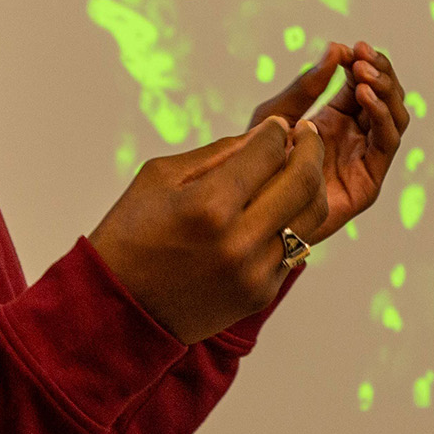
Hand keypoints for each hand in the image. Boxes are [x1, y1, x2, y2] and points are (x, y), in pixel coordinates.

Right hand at [87, 116, 327, 343]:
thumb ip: (218, 153)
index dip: (278, 131)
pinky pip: (296, 247)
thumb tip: (266, 135)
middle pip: (303, 181)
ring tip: (302, 167)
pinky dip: (294, 221)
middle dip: (310, 148)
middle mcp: (239, 240)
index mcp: (209, 205)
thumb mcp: (161, 178)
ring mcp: (255, 272)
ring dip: (312, 184)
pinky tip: (282, 205)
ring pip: (311, 216)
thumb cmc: (133, 233)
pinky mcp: (261, 293)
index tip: (280, 124)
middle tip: (307, 134)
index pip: (267, 152)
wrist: (121, 309)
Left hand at [250, 40, 408, 241]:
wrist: (249, 208)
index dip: (366, 62)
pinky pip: (387, 146)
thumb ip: (306, 86)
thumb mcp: (278, 114)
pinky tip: (364, 97)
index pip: (366, 83)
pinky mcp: (368, 182)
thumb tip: (336, 48)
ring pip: (394, 118)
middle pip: (386, 98)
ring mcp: (364, 158)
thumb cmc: (258, 161)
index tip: (354, 47)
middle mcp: (356, 136)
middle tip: (362, 56)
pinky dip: (382, 117)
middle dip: (380, 73)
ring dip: (385, 91)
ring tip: (363, 73)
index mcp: (338, 116)